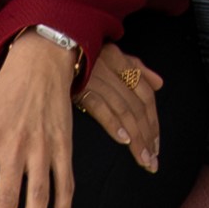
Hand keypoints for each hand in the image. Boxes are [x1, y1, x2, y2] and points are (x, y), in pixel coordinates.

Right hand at [76, 44, 164, 173]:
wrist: (49, 47)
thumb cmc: (81, 54)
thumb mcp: (111, 54)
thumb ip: (136, 68)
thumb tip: (160, 83)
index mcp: (121, 61)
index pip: (145, 94)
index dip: (154, 121)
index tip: (156, 145)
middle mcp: (111, 69)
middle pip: (137, 107)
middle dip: (147, 136)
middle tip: (152, 160)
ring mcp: (96, 79)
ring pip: (123, 111)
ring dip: (136, 138)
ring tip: (142, 158)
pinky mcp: (79, 88)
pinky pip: (100, 108)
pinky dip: (114, 124)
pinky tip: (124, 139)